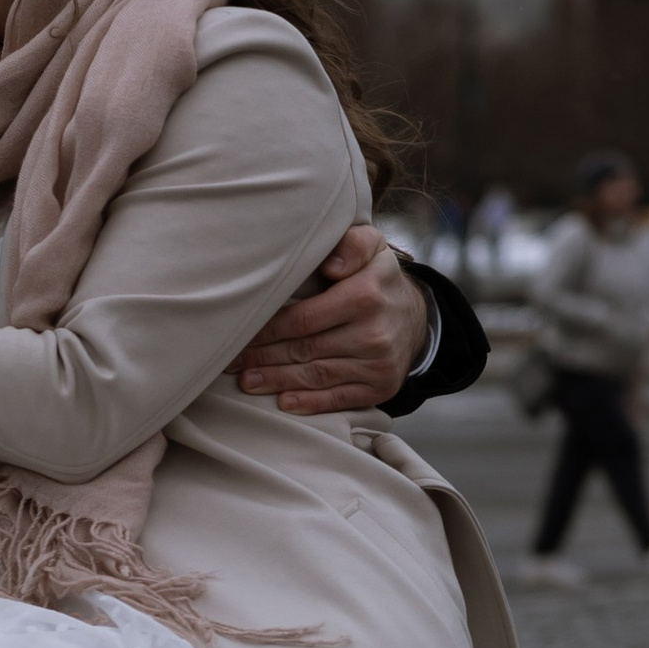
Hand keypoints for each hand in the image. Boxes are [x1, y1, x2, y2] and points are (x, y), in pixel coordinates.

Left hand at [229, 222, 430, 415]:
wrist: (416, 316)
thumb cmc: (378, 278)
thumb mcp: (370, 246)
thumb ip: (351, 244)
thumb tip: (329, 264)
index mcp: (365, 296)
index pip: (303, 318)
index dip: (267, 330)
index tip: (239, 334)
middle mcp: (373, 333)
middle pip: (305, 349)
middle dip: (264, 357)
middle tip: (232, 363)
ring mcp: (378, 364)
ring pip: (317, 376)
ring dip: (278, 381)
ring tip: (248, 382)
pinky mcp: (381, 387)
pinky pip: (340, 398)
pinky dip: (311, 403)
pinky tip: (285, 403)